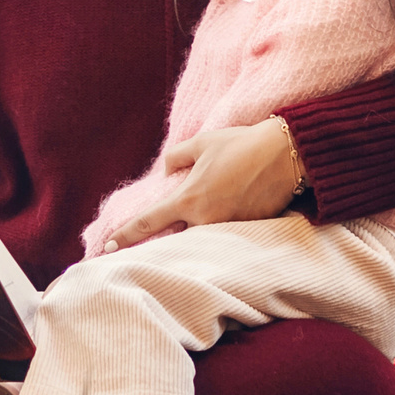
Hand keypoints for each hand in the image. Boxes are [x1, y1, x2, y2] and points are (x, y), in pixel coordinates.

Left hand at [98, 116, 301, 251]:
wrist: (285, 156)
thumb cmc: (241, 145)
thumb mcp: (202, 142)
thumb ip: (177, 157)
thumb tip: (167, 171)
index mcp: (189, 200)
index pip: (147, 223)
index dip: (125, 236)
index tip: (108, 246)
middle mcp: (205, 220)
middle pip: (173, 240)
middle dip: (158, 246)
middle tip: (141, 252)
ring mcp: (227, 229)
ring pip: (199, 240)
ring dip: (188, 239)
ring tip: (183, 240)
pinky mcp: (247, 232)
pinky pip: (223, 237)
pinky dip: (216, 234)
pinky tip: (219, 227)